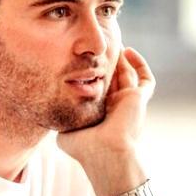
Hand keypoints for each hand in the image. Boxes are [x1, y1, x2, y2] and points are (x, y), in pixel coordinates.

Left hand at [57, 48, 153, 185]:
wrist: (106, 152)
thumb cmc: (86, 147)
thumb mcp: (66, 134)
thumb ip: (61, 120)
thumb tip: (49, 113)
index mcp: (100, 115)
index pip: (97, 90)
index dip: (92, 75)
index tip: (80, 61)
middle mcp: (115, 107)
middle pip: (112, 79)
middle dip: (106, 63)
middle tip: (96, 48)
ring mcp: (128, 102)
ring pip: (128, 75)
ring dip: (121, 60)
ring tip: (111, 42)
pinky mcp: (139, 98)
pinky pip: (145, 78)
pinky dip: (139, 64)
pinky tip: (127, 51)